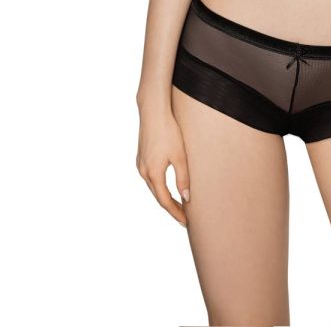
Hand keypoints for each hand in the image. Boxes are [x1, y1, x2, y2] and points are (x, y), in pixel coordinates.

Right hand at [136, 104, 190, 227]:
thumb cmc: (169, 132)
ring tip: (178, 204)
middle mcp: (143, 171)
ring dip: (164, 196)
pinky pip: (150, 177)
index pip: (165, 201)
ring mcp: (140, 164)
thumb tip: (186, 198)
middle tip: (184, 217)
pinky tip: (167, 185)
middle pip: (158, 196)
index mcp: (153, 173)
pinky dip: (159, 185)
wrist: (153, 112)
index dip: (175, 213)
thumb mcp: (180, 156)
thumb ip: (183, 178)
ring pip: (153, 187)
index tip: (186, 222)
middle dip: (170, 207)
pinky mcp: (141, 157)